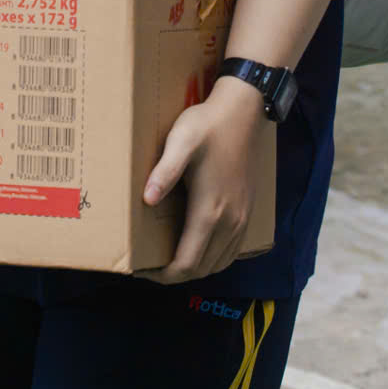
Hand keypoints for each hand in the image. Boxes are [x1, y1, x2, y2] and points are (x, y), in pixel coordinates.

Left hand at [142, 75, 263, 283]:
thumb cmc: (207, 126)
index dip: (162, 275)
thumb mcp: (181, 142)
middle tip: (148, 266)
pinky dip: (212, 259)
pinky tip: (197, 248)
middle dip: (173, 275)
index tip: (140, 270)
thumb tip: (147, 199)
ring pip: (218, 264)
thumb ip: (164, 172)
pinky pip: (231, 252)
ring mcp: (242, 219)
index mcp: (210, 212)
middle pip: (201, 270)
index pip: (186, 264)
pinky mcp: (247, 212)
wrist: (244, 113)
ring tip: (168, 260)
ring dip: (194, 269)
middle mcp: (230, 223)